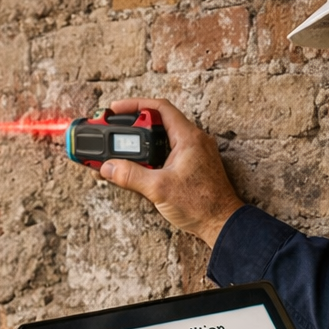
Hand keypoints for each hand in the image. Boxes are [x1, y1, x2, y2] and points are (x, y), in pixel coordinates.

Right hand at [96, 99, 244, 248]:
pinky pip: (167, 152)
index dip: (135, 104)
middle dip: (133, 125)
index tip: (116, 109)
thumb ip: (130, 176)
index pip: (159, 108)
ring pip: (161, 138)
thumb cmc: (201, 204)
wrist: (221, 223)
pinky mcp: (192, 166)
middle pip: (157, 122)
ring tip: (121, 150)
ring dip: (141, 142)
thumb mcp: (159, 189)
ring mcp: (193, 153)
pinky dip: (150, 155)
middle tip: (113, 131)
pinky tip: (138, 165)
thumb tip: (108, 167)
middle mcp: (193, 140)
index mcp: (188, 137)